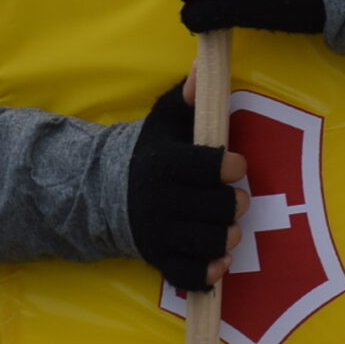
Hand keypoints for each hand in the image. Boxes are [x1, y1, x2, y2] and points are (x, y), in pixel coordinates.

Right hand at [127, 85, 250, 291]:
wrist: (107, 192)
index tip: (235, 165)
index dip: (229, 166)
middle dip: (235, 203)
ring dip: (227, 235)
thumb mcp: (166, 119)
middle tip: (238, 198)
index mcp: (164, 163)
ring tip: (231, 226)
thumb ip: (188, 97)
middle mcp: (159, 200)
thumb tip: (202, 69)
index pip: (207, 166)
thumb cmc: (151, 151)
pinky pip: (186, 274)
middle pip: (216, 208)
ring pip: (207, 242)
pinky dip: (208, 272)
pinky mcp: (157, 259)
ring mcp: (157, 233)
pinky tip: (221, 261)